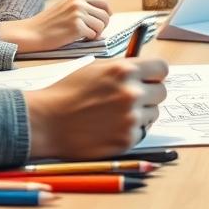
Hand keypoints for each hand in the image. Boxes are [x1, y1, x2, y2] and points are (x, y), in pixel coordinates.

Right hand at [0, 0, 111, 51]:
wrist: (32, 33)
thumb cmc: (48, 24)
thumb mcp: (65, 9)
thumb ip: (82, 9)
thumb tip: (105, 17)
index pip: (103, 3)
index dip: (107, 13)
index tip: (104, 22)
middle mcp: (79, 4)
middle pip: (105, 15)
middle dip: (103, 26)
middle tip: (94, 33)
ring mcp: (78, 15)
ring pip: (101, 26)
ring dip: (95, 34)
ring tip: (83, 36)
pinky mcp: (77, 27)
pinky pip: (93, 36)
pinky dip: (88, 40)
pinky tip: (77, 39)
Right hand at [24, 58, 168, 159]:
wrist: (46, 121)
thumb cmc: (67, 92)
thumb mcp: (95, 68)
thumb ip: (123, 69)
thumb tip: (145, 71)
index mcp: (124, 70)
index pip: (162, 68)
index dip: (155, 74)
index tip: (151, 79)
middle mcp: (132, 93)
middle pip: (161, 92)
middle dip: (150, 94)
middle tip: (131, 99)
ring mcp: (130, 118)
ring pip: (153, 114)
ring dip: (141, 114)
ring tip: (116, 114)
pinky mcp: (127, 139)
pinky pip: (141, 132)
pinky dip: (129, 131)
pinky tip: (110, 128)